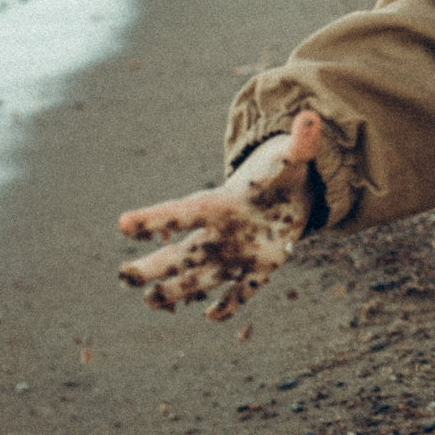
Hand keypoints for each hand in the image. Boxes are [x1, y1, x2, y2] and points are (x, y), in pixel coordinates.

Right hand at [117, 111, 324, 320]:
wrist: (290, 194)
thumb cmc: (280, 171)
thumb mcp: (291, 156)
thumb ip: (300, 142)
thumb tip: (311, 117)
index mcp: (221, 203)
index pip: (183, 212)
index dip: (155, 218)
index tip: (123, 224)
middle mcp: (221, 233)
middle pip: (181, 252)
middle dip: (154, 265)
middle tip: (124, 276)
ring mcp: (237, 254)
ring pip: (202, 276)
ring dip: (178, 291)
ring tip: (151, 302)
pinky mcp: (259, 270)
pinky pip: (242, 292)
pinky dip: (230, 305)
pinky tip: (212, 317)